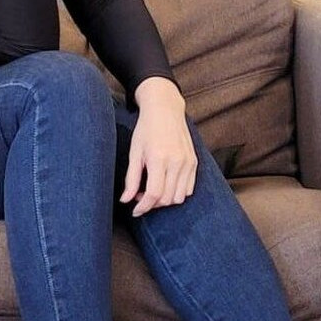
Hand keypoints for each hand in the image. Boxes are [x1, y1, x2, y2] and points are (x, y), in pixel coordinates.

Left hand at [120, 80, 197, 217]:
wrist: (165, 110)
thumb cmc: (146, 130)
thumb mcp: (134, 152)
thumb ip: (131, 179)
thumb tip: (125, 200)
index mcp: (159, 159)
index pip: (154, 194)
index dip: (143, 207)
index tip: (136, 211)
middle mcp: (177, 162)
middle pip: (166, 198)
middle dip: (152, 204)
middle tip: (140, 196)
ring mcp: (188, 163)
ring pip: (179, 197)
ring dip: (165, 200)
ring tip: (153, 189)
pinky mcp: (194, 162)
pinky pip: (189, 189)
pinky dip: (177, 193)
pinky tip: (165, 184)